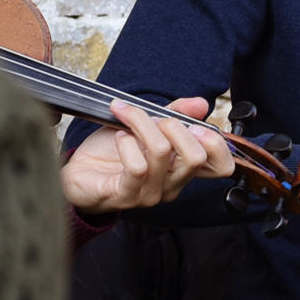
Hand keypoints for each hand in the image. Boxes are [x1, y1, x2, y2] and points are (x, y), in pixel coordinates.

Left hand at [63, 98, 235, 213]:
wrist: (79, 171)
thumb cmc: (113, 151)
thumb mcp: (147, 125)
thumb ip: (176, 113)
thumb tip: (201, 103)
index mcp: (182, 168)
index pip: (221, 167)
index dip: (217, 144)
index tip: (195, 124)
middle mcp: (172, 184)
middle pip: (196, 157)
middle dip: (175, 126)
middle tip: (156, 118)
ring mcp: (150, 193)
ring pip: (161, 152)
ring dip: (142, 125)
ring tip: (127, 119)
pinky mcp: (126, 195)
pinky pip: (136, 166)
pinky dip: (126, 143)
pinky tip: (119, 138)